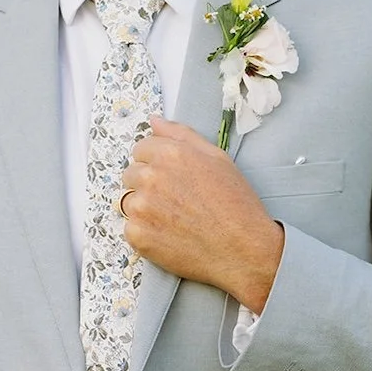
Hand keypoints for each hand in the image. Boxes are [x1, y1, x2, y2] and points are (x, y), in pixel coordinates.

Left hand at [121, 117, 284, 312]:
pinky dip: (145, 232)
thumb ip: (181, 135)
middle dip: (147, 183)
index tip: (171, 177)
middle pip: (131, 173)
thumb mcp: (217, 158)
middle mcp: (151, 177)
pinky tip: (169, 235)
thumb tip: (154, 121)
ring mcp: (141, 208)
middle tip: (175, 200)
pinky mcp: (138, 235)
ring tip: (174, 218)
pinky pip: (129, 228)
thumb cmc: (236, 204)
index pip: (141, 148)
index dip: (156, 162)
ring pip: (128, 200)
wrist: (243, 250)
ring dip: (144, 208)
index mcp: (170, 154)